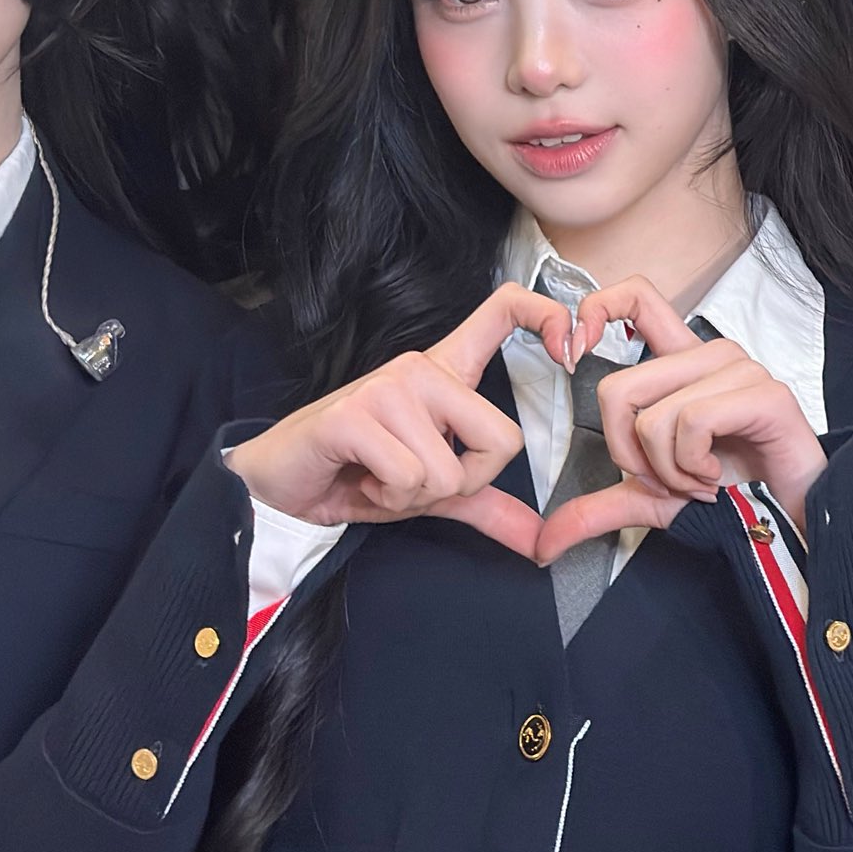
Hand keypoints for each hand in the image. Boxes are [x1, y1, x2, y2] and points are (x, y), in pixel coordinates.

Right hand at [221, 285, 575, 554]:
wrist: (282, 485)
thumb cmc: (358, 473)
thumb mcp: (433, 492)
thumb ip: (487, 505)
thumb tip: (539, 541)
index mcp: (445, 372)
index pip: (503, 310)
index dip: (548, 316)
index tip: (570, 347)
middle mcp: (421, 368)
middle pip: (502, 438)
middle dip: (464, 483)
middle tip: (417, 479)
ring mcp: (389, 387)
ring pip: (450, 471)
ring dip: (415, 495)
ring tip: (380, 477)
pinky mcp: (356, 415)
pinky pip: (410, 476)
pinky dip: (388, 497)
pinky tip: (361, 480)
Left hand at [535, 277, 828, 550]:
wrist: (789, 523)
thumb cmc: (732, 495)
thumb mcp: (651, 499)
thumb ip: (599, 508)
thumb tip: (546, 541)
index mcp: (682, 362)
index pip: (637, 297)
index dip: (596, 309)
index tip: (573, 353)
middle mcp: (710, 355)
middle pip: (619, 388)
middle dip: (630, 454)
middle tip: (668, 476)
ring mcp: (740, 370)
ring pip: (654, 417)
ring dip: (669, 470)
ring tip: (702, 481)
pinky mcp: (764, 394)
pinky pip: (692, 424)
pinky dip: (694, 467)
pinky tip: (718, 478)